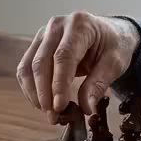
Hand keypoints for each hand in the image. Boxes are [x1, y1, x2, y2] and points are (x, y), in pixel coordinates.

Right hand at [15, 12, 138, 123]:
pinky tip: (42, 103)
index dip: (59, 83)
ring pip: (29, 66)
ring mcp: (44, 33)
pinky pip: (26, 68)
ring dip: (35, 93)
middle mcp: (58, 25)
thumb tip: (86, 109)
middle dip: (45, 93)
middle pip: (42, 61)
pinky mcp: (37, 44)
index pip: (63, 56)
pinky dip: (31, 88)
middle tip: (53, 116)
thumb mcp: (115, 63)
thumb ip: (99, 84)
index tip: (59, 106)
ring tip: (49, 113)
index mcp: (80, 24)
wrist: (110, 33)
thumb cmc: (114, 45)